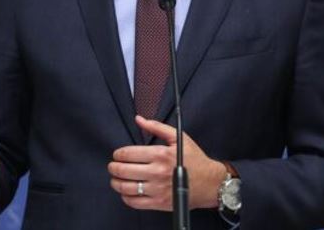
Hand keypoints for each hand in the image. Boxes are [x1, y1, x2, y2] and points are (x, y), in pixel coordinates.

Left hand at [108, 115, 226, 210]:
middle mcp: (157, 172)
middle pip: (123, 171)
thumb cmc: (195, 159)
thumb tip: (139, 119)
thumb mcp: (178, 138)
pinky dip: (125, 197)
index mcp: (160, 154)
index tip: (117, 155)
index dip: (117, 154)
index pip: (128, 154)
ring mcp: (158, 189)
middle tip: (113, 166)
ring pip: (126, 187)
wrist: (209, 183)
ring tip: (116, 179)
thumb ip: (156, 127)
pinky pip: (134, 202)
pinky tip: (127, 191)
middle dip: (113, 167)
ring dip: (116, 182)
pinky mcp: (159, 203)